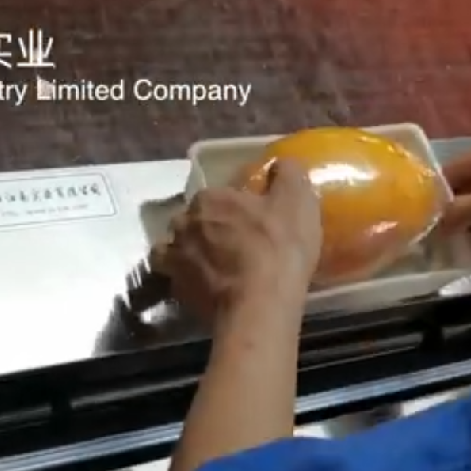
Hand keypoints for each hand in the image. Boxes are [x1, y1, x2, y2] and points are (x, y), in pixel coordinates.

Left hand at [151, 160, 322, 322]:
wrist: (258, 307)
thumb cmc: (278, 248)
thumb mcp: (297, 201)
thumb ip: (288, 174)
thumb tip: (281, 163)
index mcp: (209, 198)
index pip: (215, 195)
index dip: (232, 207)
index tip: (248, 221)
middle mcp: (183, 223)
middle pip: (191, 220)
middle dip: (205, 228)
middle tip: (230, 244)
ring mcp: (174, 258)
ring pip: (174, 248)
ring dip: (187, 253)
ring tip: (210, 266)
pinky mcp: (175, 290)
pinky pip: (175, 279)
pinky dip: (185, 280)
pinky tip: (204, 287)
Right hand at [439, 125, 470, 258]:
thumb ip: (459, 212)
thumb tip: (429, 226)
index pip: (453, 170)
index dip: (436, 198)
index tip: (416, 224)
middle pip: (463, 188)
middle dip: (450, 215)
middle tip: (429, 241)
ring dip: (464, 228)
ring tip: (446, 251)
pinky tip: (468, 253)